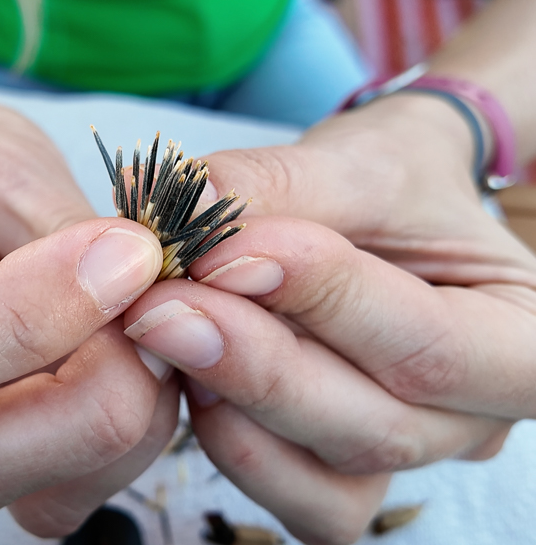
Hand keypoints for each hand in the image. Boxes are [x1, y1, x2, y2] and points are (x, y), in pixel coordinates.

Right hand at [0, 85, 178, 535]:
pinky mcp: (26, 476)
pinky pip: (96, 487)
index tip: (128, 252)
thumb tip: (136, 273)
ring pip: (50, 497)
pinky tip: (145, 351)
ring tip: (147, 314)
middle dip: (99, 381)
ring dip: (136, 403)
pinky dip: (148, 423)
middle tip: (152, 292)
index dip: (30, 318)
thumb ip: (61, 228)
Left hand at [123, 93, 534, 542]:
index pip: (434, 345)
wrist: (384, 208)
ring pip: (331, 478)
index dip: (326, 301)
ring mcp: (404, 452)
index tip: (225, 250)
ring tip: (165, 329)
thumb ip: (275, 186)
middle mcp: (470, 417)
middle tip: (160, 305)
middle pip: (377, 427)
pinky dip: (236, 447)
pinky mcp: (338, 466)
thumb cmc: (391, 180)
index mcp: (520, 339)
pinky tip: (191, 378)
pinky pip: (298, 499)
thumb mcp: (354, 163)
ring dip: (236, 406)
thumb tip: (184, 208)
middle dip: (258, 366)